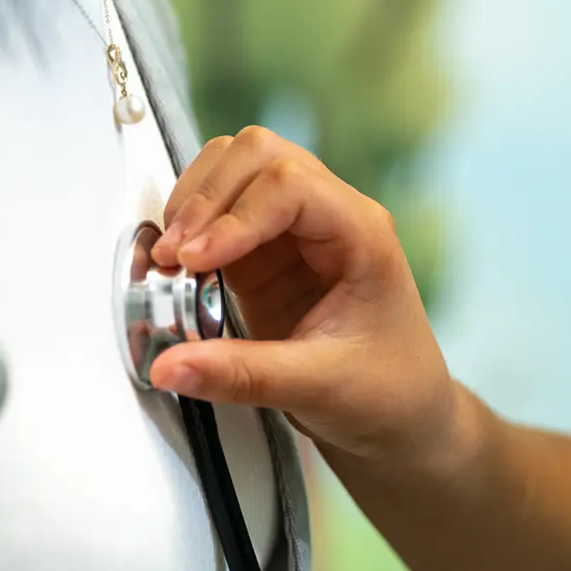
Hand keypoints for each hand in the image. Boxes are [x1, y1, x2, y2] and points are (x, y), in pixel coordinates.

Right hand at [148, 127, 464, 470]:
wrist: (403, 416)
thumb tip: (166, 366)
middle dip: (207, 196)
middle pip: (259, 154)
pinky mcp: (266, 253)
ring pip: (237, 169)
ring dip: (195, 203)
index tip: (192, 260)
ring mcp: (296, 230)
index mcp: (361, 233)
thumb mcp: (316, 387)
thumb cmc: (386, 392)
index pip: (291, 185)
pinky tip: (177, 268)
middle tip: (172, 256)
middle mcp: (330, 217)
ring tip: (169, 259)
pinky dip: (192, 228)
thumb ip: (239, 374)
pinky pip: (220, 214)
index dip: (235, 215)